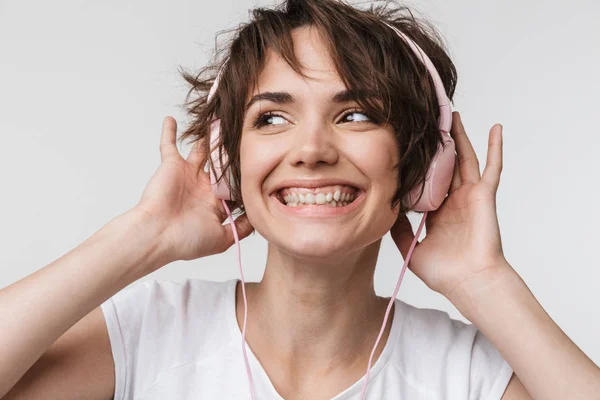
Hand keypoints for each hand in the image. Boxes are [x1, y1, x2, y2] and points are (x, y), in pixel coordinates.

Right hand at [135, 117, 253, 262]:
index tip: (262, 166)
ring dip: (210, 138)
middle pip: (223, 165)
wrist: (157, 234)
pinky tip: (171, 120)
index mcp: (215, 204)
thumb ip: (241, 229)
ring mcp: (188, 174)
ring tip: (221, 121)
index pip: (236, 186)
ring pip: (203, 151)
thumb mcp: (221, 239)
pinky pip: (169, 144)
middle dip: (234, 154)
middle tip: (248, 137)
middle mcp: (203, 188)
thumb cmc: (186, 239)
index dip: (247, 177)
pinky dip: (169, 132)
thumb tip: (258, 219)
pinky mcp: (172, 165)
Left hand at [390, 111, 508, 299]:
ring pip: (464, 158)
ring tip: (453, 115)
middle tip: (429, 122)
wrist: (469, 282)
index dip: (416, 165)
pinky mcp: (484, 195)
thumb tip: (386, 208)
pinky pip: (492, 167)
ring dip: (459, 137)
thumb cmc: (444, 273)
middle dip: (437, 144)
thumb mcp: (411, 248)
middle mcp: (453, 201)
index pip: (425, 181)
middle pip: (444, 164)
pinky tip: (496, 128)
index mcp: (437, 213)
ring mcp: (470, 196)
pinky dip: (495, 147)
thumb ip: (398, 228)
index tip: (404, 148)